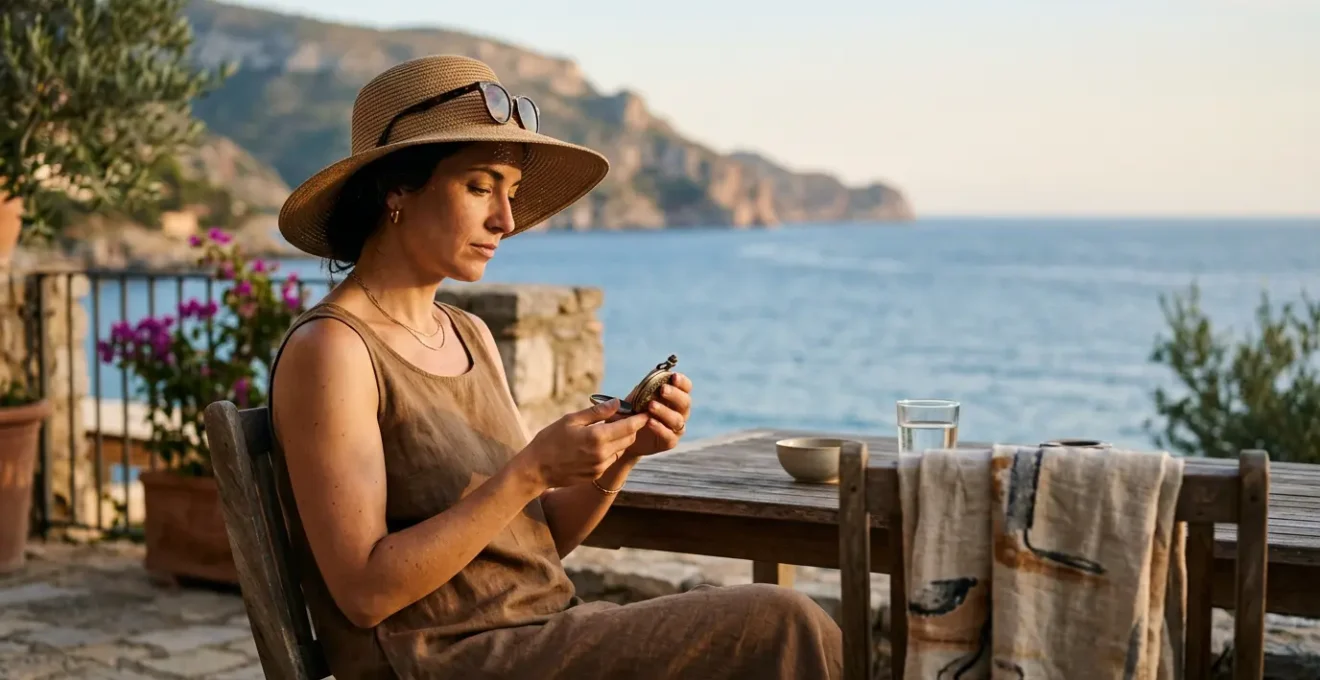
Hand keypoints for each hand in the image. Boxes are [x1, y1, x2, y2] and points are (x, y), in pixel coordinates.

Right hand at [517, 398, 649, 489]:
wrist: (536, 469)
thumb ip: (597, 412)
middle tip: (623, 417)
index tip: (645, 411)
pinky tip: (597, 444)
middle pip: (629, 439)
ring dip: (620, 439)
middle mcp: (602, 454)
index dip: (640, 419)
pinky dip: (610, 450)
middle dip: (630, 428)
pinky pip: (610, 460)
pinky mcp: (596, 474)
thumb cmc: (550, 440)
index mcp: (597, 437)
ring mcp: (600, 466)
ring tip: (607, 429)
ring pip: (621, 450)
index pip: (629, 427)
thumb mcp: (571, 420)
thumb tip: (617, 402)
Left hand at [624, 372, 692, 458]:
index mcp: (676, 397)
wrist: (625, 433)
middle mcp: (680, 412)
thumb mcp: (639, 394)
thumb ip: (649, 383)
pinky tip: (649, 422)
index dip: (682, 382)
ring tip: (651, 406)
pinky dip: (660, 428)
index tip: (673, 376)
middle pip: (685, 402)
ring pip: (677, 420)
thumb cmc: (636, 409)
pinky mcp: (670, 441)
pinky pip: (669, 436)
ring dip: (665, 411)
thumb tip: (657, 370)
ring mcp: (676, 428)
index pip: (686, 387)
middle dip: (675, 395)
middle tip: (663, 390)